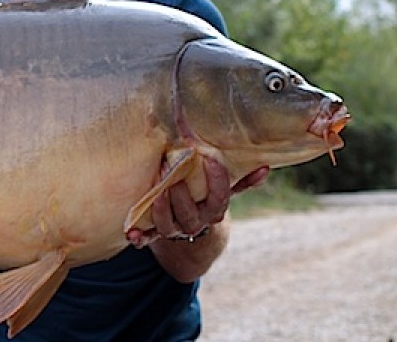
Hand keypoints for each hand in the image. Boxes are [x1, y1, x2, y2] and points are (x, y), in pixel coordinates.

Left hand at [127, 158, 268, 247]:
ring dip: (161, 208)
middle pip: (190, 212)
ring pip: (168, 224)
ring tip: (156, 190)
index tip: (210, 158)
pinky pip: (147, 238)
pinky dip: (139, 237)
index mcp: (213, 211)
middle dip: (180, 192)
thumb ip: (241, 180)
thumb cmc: (206, 199)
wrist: (190, 230)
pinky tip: (131, 235)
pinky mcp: (155, 233)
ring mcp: (175, 230)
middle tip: (170, 167)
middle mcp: (195, 223)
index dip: (217, 180)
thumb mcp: (224, 191)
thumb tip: (265, 167)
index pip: (219, 198)